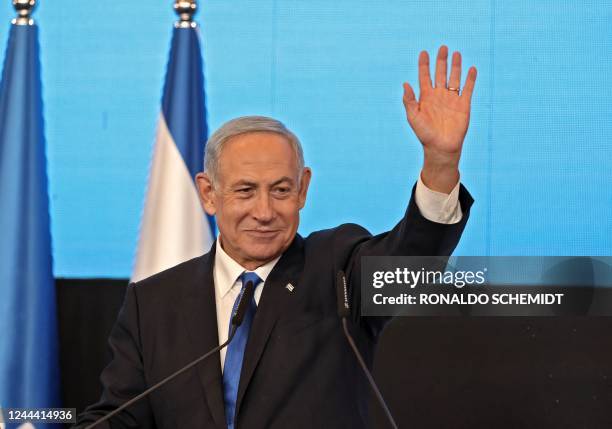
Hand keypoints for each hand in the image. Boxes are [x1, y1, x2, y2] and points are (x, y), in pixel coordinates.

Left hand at [403, 45, 476, 192]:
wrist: (441, 147)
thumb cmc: (425, 134)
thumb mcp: (413, 117)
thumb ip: (409, 101)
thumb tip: (405, 83)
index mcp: (426, 97)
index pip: (424, 76)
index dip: (424, 65)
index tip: (423, 52)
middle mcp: (439, 95)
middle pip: (440, 73)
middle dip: (441, 61)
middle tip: (443, 47)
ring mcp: (452, 99)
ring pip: (454, 78)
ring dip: (455, 66)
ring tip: (456, 53)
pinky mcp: (464, 105)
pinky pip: (468, 89)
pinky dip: (470, 79)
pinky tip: (471, 69)